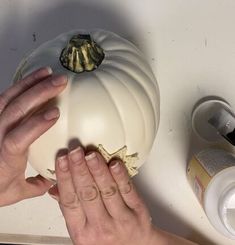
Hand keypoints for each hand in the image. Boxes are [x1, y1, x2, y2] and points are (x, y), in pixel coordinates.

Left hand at [0, 67, 66, 206]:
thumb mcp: (15, 192)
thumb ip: (37, 186)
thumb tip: (54, 179)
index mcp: (6, 156)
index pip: (18, 137)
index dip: (36, 124)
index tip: (56, 112)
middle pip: (16, 110)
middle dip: (40, 93)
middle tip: (61, 81)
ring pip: (10, 98)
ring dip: (30, 83)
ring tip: (49, 73)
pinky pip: (5, 97)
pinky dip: (20, 85)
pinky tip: (33, 78)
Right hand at [48, 147, 156, 244]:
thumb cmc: (106, 239)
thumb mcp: (83, 230)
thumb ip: (70, 209)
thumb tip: (55, 188)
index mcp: (82, 232)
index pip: (70, 202)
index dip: (65, 179)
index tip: (62, 160)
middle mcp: (100, 227)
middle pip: (87, 194)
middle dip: (80, 170)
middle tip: (75, 152)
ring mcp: (121, 220)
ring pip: (107, 191)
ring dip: (98, 170)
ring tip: (91, 155)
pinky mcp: (138, 212)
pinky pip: (128, 191)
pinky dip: (121, 176)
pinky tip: (114, 164)